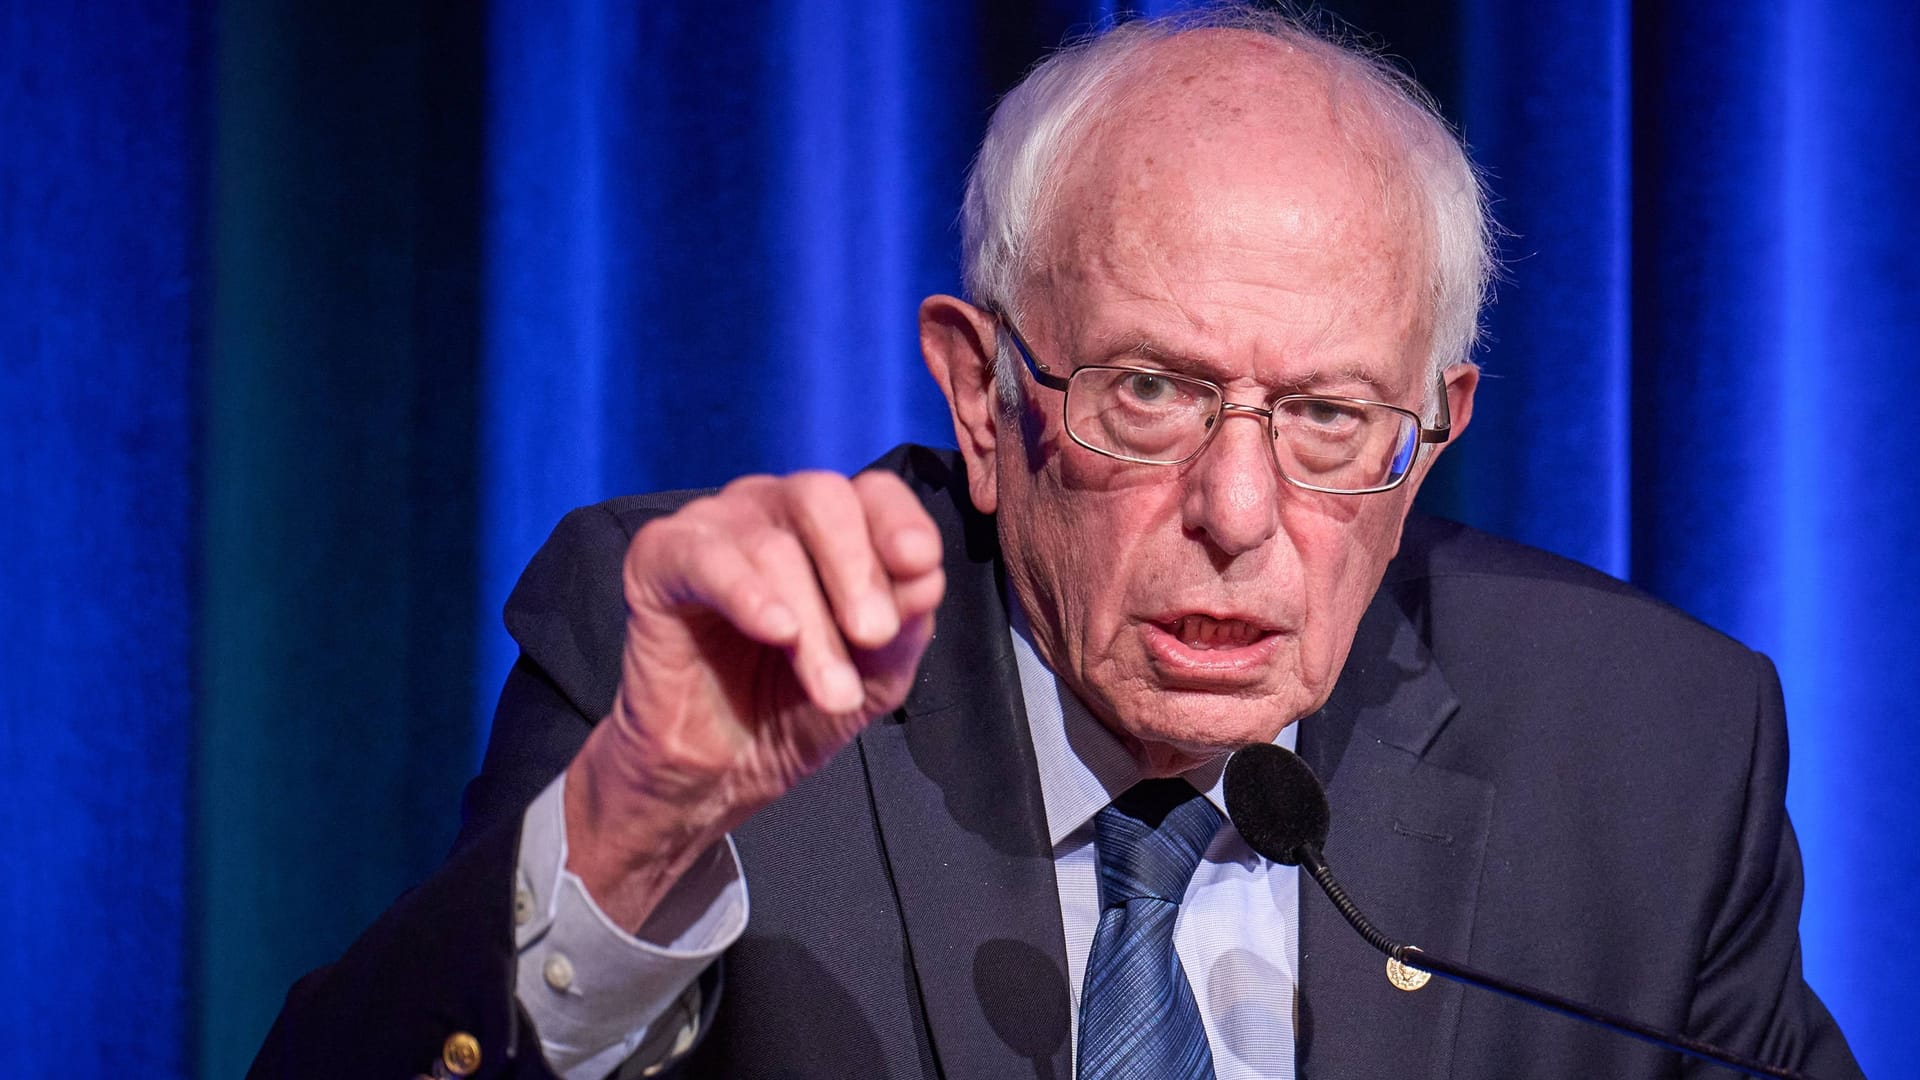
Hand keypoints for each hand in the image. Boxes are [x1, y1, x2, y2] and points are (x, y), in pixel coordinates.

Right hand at [563, 469, 945, 928]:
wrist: (717, 771)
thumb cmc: (797, 708)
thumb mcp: (875, 675)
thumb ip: (904, 624)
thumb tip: (927, 576)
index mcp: (830, 525)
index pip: (874, 492)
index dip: (900, 522)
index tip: (920, 566)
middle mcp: (770, 509)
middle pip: (821, 497)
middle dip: (857, 570)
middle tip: (874, 635)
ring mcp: (712, 527)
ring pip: (771, 546)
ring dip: (812, 623)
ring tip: (832, 690)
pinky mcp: (658, 558)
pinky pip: (703, 557)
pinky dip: (745, 592)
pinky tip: (777, 630)